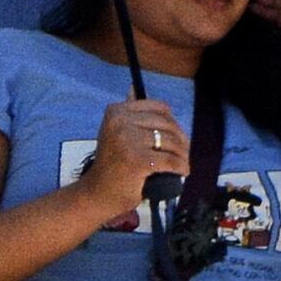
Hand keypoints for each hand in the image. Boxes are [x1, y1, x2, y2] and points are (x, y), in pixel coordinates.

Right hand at [70, 93, 189, 230]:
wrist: (97, 193)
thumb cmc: (110, 164)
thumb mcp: (115, 132)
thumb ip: (128, 113)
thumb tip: (133, 87)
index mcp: (116, 111)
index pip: (159, 108)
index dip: (172, 123)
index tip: (175, 136)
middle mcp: (120, 122)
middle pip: (168, 125)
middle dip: (181, 140)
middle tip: (183, 153)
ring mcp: (128, 140)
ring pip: (171, 142)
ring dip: (183, 154)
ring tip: (182, 163)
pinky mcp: (138, 160)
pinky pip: (171, 160)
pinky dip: (181, 167)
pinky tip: (183, 171)